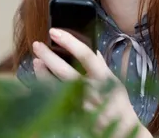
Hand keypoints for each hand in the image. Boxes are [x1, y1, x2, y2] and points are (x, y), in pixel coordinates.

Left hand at [32, 28, 151, 137]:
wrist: (122, 132)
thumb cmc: (119, 103)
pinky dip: (45, 91)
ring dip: (43, 74)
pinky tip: (39, 82)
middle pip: (66, 71)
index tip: (53, 31)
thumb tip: (92, 48)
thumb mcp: (114, 81)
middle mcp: (93, 90)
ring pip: (56, 88)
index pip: (85, 55)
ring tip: (36, 61)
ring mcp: (81, 105)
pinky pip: (55, 101)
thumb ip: (101, 65)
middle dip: (49, 56)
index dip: (69, 41)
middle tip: (37, 45)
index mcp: (105, 77)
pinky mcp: (74, 116)